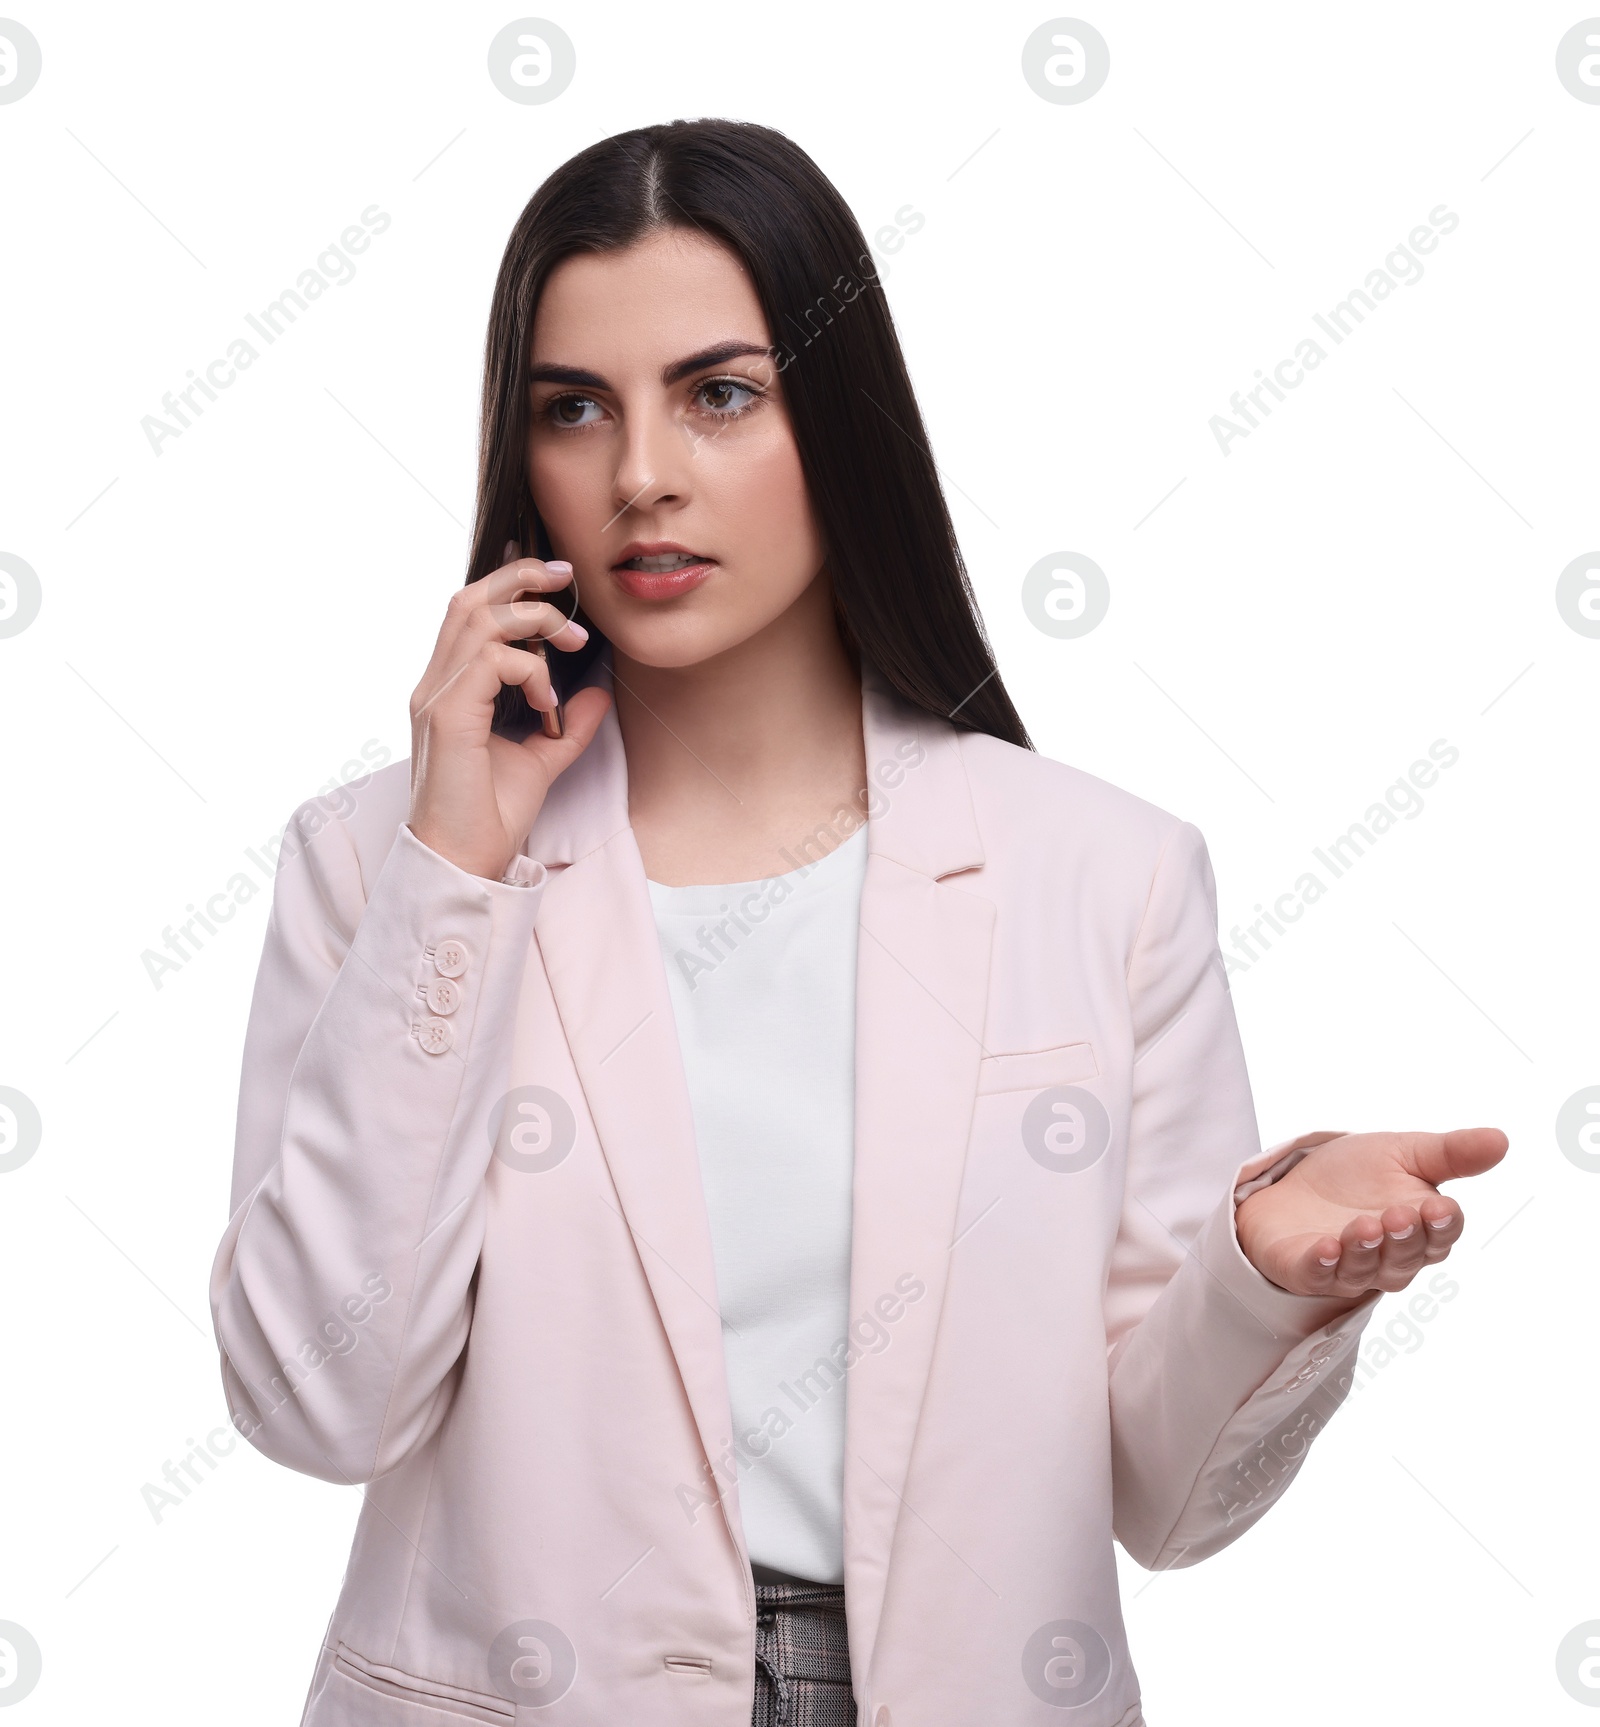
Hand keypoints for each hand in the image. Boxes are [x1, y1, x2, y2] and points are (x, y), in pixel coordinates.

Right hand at [408, 541, 610, 880]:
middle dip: (519, 577)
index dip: (510, 586)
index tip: (559, 585)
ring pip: (479, 619)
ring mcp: (435, 698)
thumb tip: (599, 693)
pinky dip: (529, 670)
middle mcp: (434, 685)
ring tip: (572, 643)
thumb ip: (568, 724)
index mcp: (448, 689)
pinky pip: (490, 661)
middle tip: (567, 578)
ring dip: (535, 622)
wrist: (465, 862)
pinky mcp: (447, 717)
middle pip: (468, 599)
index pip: (469, 613)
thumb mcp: (542, 759)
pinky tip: (547, 703)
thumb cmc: (491, 816)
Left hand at [1234, 1127, 1507, 1300]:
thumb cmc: (1356, 1174)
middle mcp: (1388, 1258)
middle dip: (1405, 1237)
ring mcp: (1347, 1268)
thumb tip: (1500, 1139)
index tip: (1440, 1206)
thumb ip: (1450, 1153)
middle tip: (1401, 1214)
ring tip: (1366, 1226)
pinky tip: (1327, 1249)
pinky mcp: (1306, 1270)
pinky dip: (1323, 1265)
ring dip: (1366, 1250)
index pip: (1440, 1235)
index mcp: (1419, 1231)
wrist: (1293, 1181)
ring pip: (1365, 1269)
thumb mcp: (1404, 1153)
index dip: (1441, 1224)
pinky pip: (1317, 1275)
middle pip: (1406, 1257)